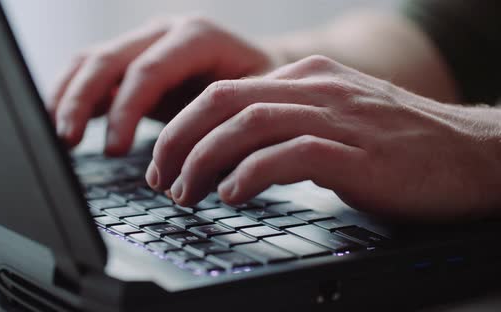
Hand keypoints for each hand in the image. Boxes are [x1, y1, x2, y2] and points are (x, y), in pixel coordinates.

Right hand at [49, 15, 274, 154]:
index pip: (149, 70)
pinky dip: (71, 95)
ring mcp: (145, 43)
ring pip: (92, 60)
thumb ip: (227, 127)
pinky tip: (60, 121)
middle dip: (83, 100)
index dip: (125, 110)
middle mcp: (165, 33)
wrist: (261, 68)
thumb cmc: (263, 88)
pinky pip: (92, 71)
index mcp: (197, 37)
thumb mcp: (258, 102)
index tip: (113, 149)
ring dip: (68, 96)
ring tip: (57, 135)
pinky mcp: (133, 62)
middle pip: (110, 59)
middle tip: (68, 140)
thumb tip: (198, 173)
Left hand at [147, 55, 500, 219]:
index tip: (165, 161)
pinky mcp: (355, 152)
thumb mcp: (335, 120)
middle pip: (224, 102)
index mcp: (307, 78)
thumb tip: (234, 154)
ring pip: (247, 125)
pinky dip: (250, 174)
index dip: (184, 127)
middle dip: (180, 141)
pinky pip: (289, 155)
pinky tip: (231, 195)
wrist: (472, 154)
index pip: (225, 92)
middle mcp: (316, 89)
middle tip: (161, 178)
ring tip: (186, 193)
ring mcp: (336, 117)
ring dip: (204, 161)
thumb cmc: (399, 146)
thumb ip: (289, 125)